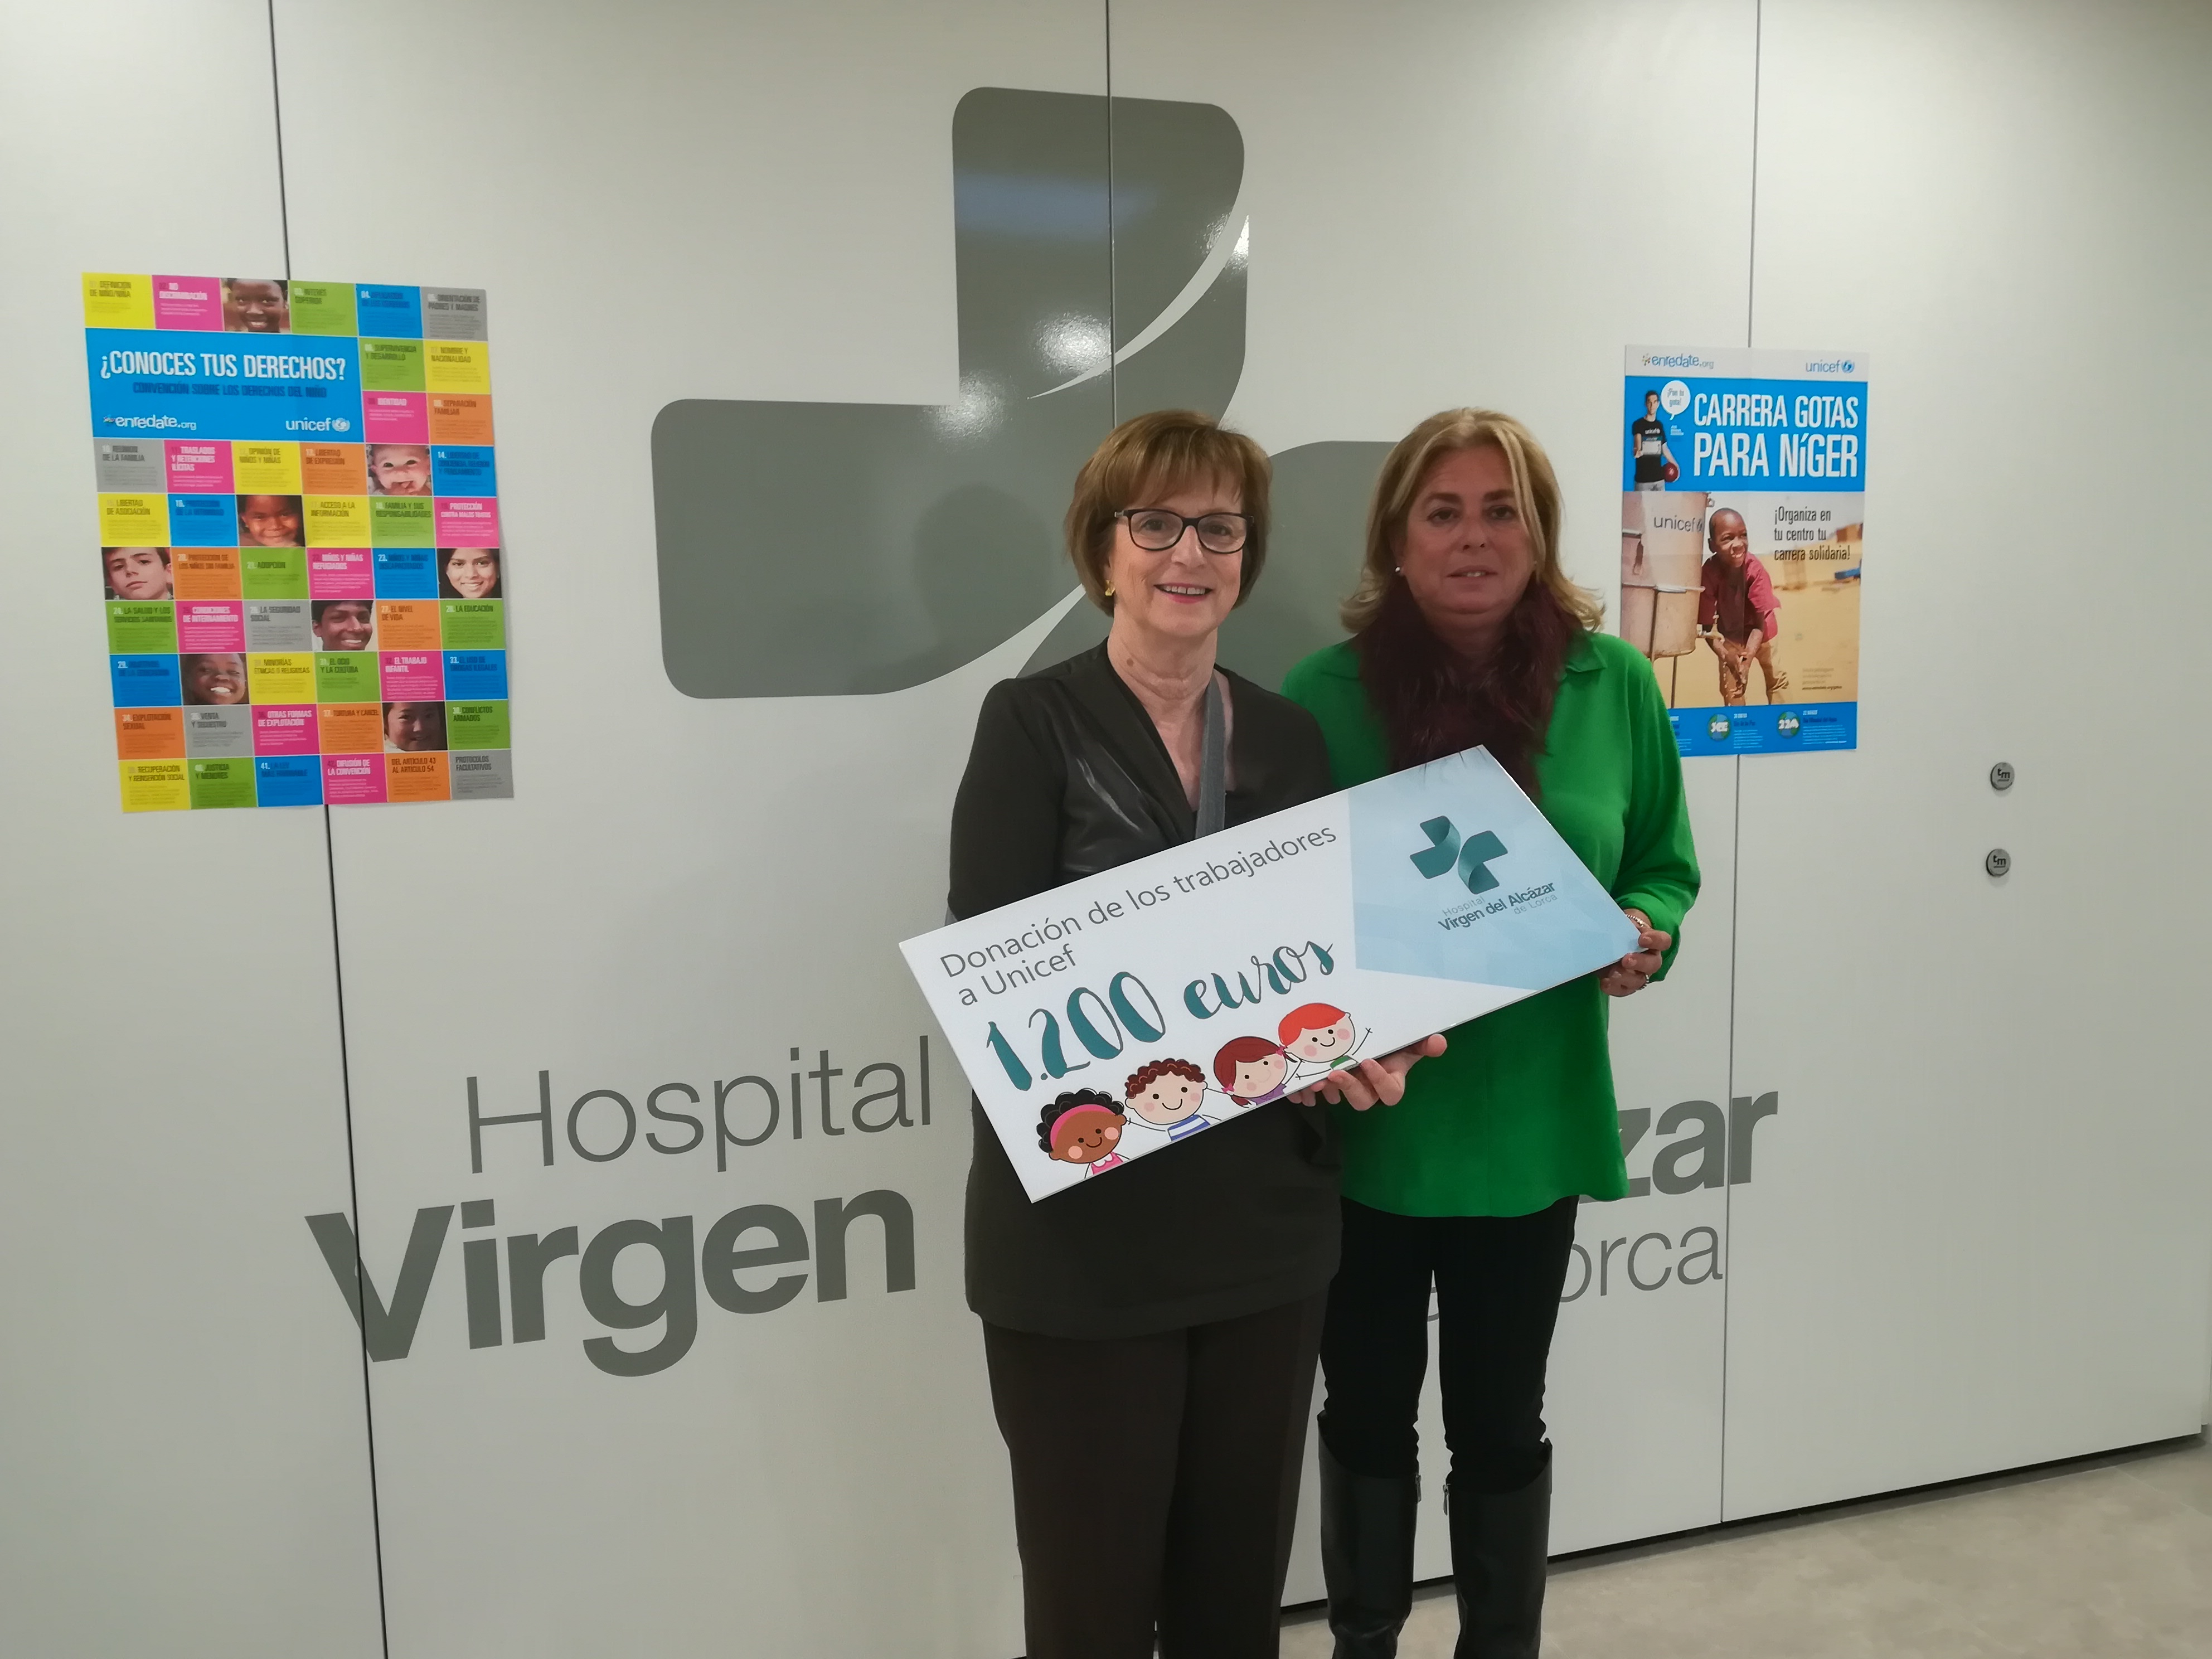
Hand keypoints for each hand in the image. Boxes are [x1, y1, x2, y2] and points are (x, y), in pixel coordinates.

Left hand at [1290, 1033, 1446, 1110]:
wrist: (1371, 1035)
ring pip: (1339, 1097)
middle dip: (1349, 1088)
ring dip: (1327, 1088)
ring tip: (1315, 1078)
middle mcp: (1370, 1088)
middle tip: (1336, 1073)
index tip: (1368, 1062)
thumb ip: (1423, 1043)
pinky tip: (1300, 1079)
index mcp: (1390, 1080)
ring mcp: (1349, 1086)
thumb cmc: (1392, 1042)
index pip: (1390, 1093)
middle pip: (1363, 1102)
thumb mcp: (1408, 1041)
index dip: (1380, 1082)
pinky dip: (1308, 1087)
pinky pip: (1318, 1091)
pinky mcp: (1330, 1082)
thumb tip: (1440, 1043)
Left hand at [1599, 906, 1669, 997]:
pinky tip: (1605, 982)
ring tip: (1612, 973)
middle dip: (1640, 962)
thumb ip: (1623, 924)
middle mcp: (1649, 960)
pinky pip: (1622, 990)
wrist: (1609, 942)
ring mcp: (1638, 974)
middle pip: (1653, 964)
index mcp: (1653, 942)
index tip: (1642, 938)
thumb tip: (1619, 924)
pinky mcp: (1625, 985)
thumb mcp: (1621, 923)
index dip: (1655, 940)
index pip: (1663, 941)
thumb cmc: (1619, 931)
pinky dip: (1613, 987)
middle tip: (1626, 959)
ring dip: (1626, 977)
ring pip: (1639, 980)